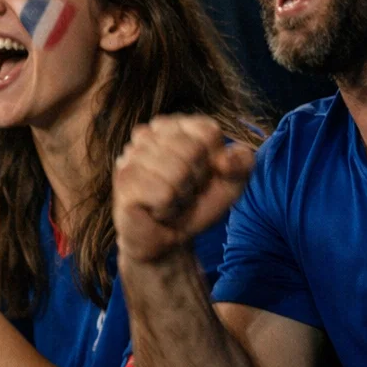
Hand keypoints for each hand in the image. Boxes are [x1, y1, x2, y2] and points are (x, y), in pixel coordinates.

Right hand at [113, 115, 255, 263]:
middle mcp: (148, 134)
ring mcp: (132, 154)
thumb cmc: (196, 205)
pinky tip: (156, 209)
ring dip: (181, 197)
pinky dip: (168, 209)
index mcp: (174, 126)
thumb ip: (242, 163)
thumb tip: (224, 160)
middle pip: (194, 150)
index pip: (208, 131)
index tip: (202, 175)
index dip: (214, 160)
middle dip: (196, 180)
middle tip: (183, 191)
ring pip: (179, 172)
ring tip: (169, 200)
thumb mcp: (231, 183)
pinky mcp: (124, 180)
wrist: (167, 240)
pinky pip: (164, 194)